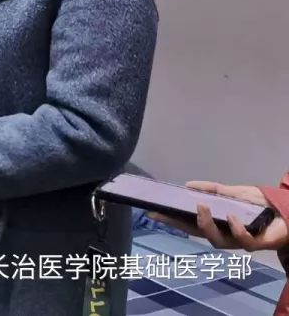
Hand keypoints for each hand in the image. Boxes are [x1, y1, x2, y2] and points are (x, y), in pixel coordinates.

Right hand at [148, 181, 288, 251]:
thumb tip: (187, 185)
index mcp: (215, 223)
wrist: (285, 211)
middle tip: (166, 212)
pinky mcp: (255, 243)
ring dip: (206, 224)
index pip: (189, 222)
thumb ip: (212, 189)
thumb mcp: (232, 192)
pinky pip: (242, 240)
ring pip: (216, 241)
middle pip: (197, 233)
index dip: (171, 219)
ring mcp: (237, 240)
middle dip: (179, 225)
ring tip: (201, 207)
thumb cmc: (258, 204)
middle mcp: (223, 234)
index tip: (152, 212)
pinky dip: (236, 229)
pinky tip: (232, 217)